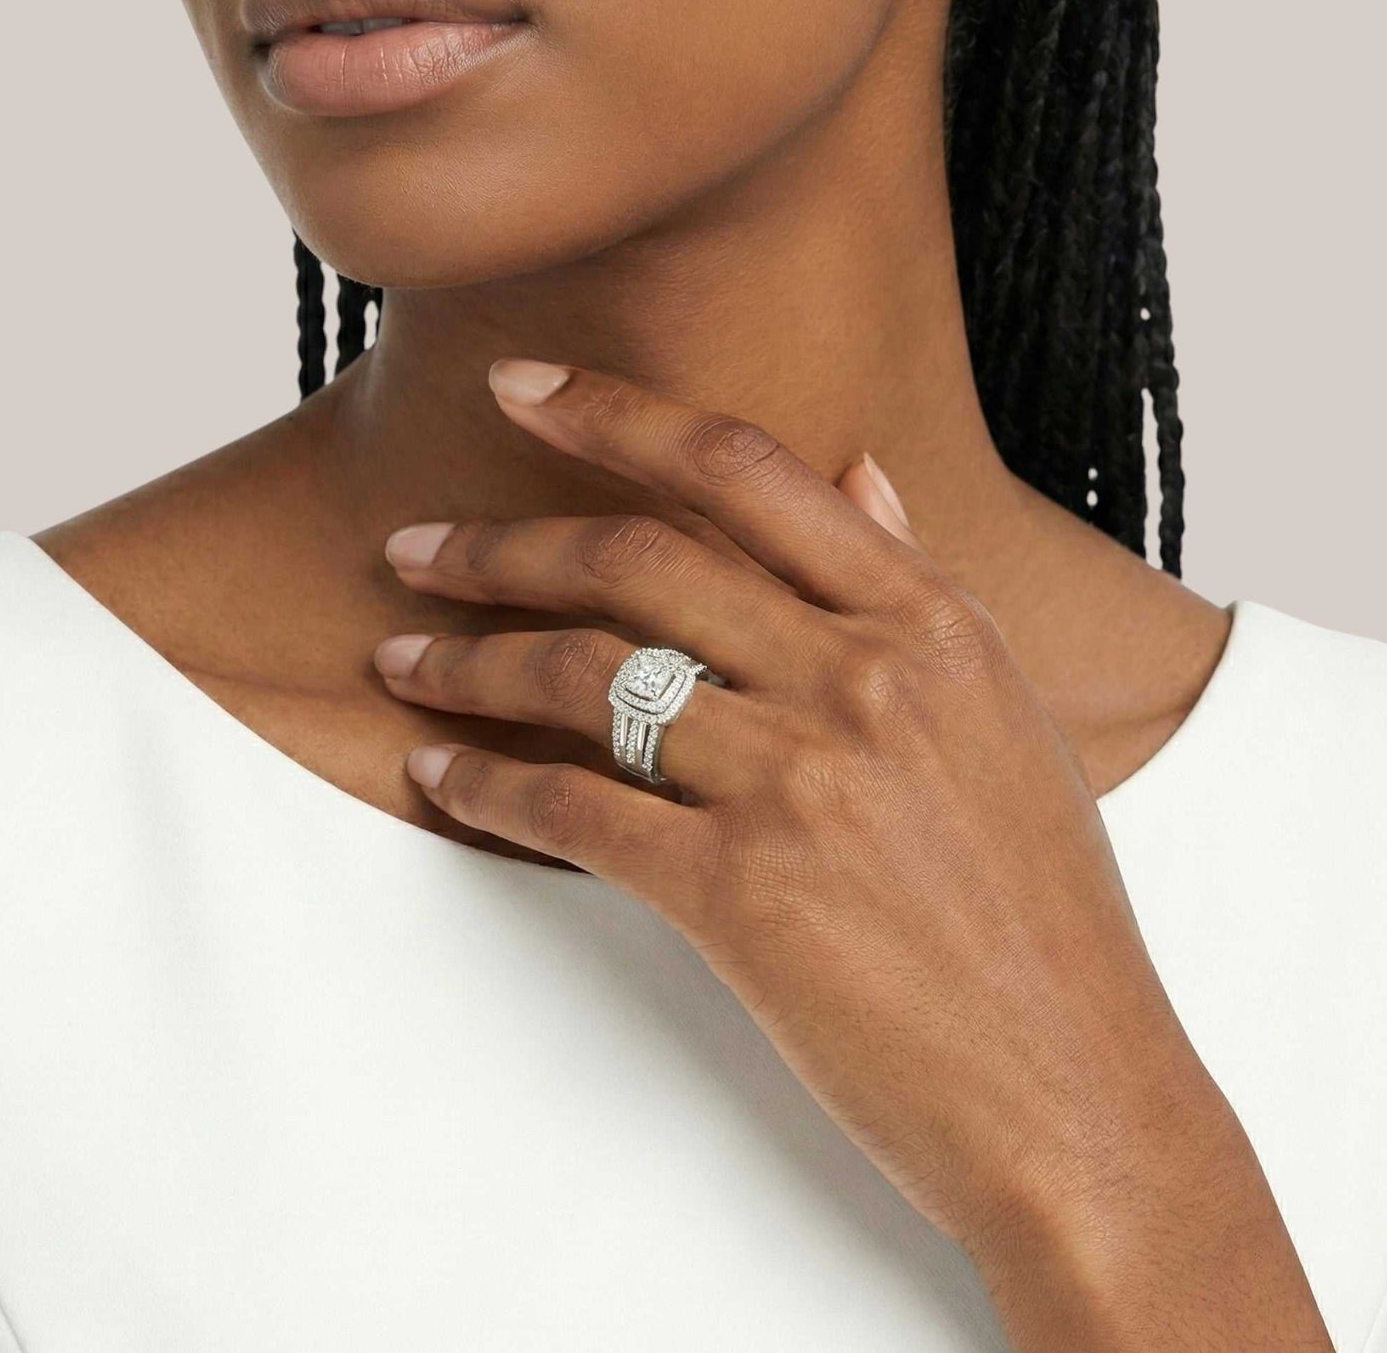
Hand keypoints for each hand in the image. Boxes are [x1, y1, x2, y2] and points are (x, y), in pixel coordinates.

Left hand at [375, 358, 1330, 1349]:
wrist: (1075, 1089)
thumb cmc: (1044, 911)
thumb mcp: (1003, 715)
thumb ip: (917, 583)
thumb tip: (859, 470)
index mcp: (929, 622)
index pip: (743, 468)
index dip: (614, 413)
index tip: (519, 386)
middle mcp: (860, 679)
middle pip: (635, 560)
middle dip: (499, 547)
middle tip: (414, 547)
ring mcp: (798, 782)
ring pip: (585, 678)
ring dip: (469, 664)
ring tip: (400, 657)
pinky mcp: (741, 894)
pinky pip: (574, 812)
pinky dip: (486, 787)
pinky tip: (441, 775)